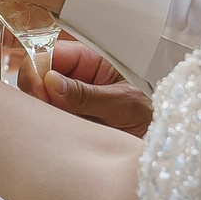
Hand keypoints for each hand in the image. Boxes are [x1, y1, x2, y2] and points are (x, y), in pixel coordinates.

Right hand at [16, 39, 154, 136]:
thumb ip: (85, 95)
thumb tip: (49, 82)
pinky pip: (47, 120)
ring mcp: (69, 100)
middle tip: (47, 113)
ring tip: (61, 127)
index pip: (50, 53)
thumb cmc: (153, 115)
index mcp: (91, 60)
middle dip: (35, 92)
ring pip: (38, 99)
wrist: (164, 146)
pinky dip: (47, 128)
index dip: (37, 69)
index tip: (38, 91)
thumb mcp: (123, 103)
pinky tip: (59, 136)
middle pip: (37, 75)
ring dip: (42, 113)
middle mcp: (76, 77)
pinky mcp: (67, 121)